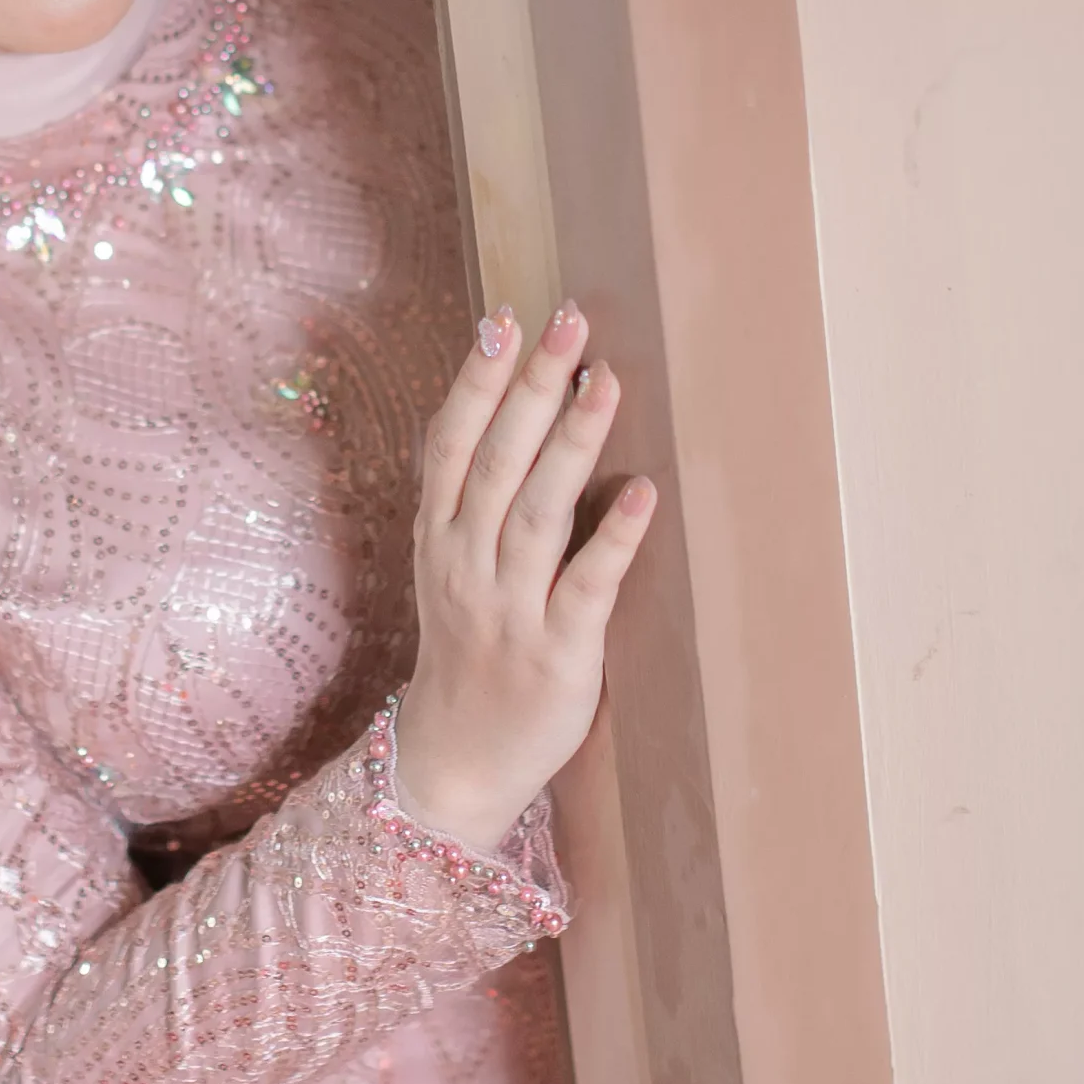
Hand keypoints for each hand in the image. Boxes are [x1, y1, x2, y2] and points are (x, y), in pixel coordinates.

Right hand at [393, 299, 655, 855]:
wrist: (456, 763)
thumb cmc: (467, 648)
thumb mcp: (447, 566)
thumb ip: (472, 498)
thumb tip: (516, 405)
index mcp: (437, 537)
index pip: (452, 443)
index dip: (475, 381)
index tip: (503, 320)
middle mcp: (465, 564)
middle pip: (498, 461)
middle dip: (531, 386)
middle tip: (568, 322)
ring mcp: (509, 609)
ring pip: (537, 512)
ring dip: (572, 442)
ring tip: (606, 381)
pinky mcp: (558, 654)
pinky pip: (586, 587)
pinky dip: (616, 538)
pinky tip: (646, 492)